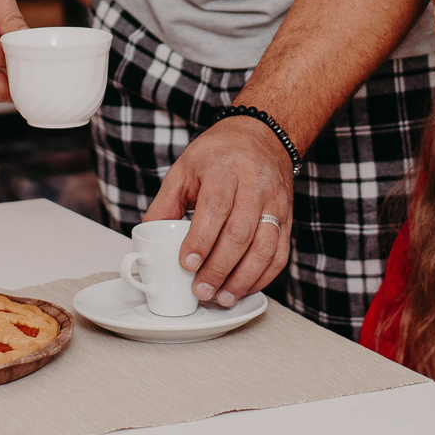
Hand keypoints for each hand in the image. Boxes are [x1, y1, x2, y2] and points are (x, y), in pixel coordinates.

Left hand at [143, 119, 293, 308]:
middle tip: (201, 289)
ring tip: (223, 297)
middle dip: (220, 267)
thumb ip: (165, 204)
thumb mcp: (184, 168)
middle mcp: (255, 183)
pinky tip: (245, 288)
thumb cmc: (218, 154)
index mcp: (224, 167)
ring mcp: (275, 201)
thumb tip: (147, 239)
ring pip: (264, 246)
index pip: (216, 207)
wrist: (262, 136)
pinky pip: (280, 252)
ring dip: (243, 278)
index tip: (187, 263)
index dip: (201, 239)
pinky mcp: (287, 216)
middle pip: (240, 232)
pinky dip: (264, 276)